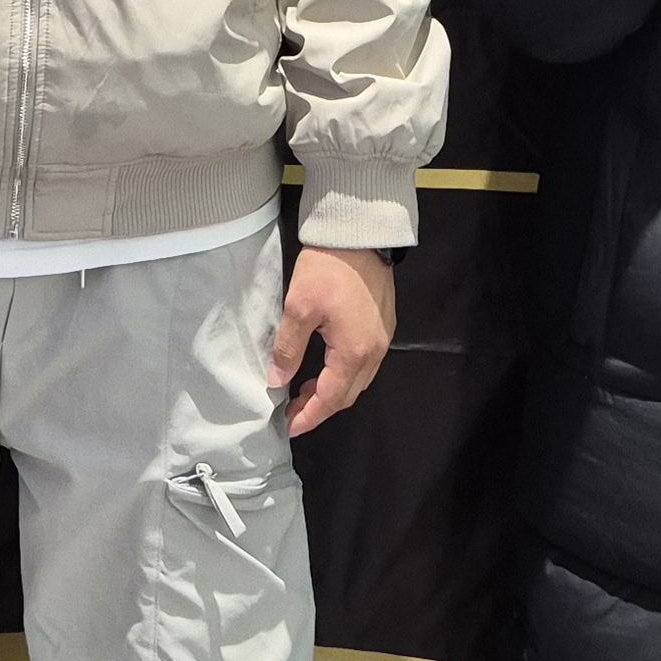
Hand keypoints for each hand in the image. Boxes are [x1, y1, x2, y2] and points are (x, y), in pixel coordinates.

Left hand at [268, 244, 396, 437]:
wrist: (360, 233)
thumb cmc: (328, 269)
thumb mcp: (298, 307)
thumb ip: (288, 348)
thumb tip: (277, 381)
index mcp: (355, 351)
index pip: (331, 398)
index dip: (309, 416)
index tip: (289, 427)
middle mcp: (375, 351)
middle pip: (348, 395)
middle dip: (320, 408)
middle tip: (292, 411)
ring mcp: (383, 338)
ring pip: (358, 380)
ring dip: (333, 391)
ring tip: (303, 391)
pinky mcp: (383, 325)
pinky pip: (365, 363)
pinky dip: (344, 374)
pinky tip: (325, 367)